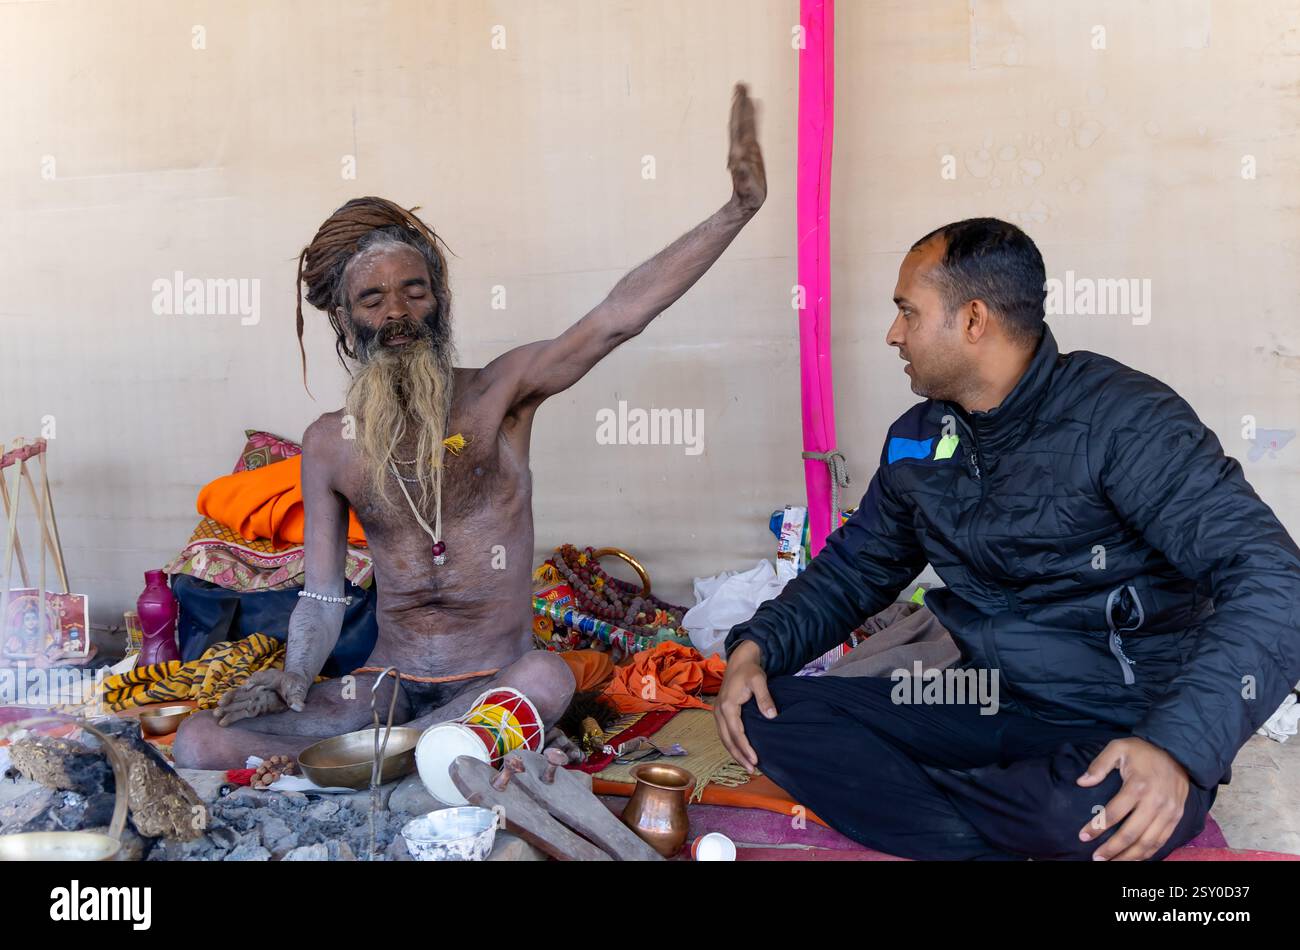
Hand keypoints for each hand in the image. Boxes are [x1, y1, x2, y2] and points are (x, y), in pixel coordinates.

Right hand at [215, 669, 309, 726]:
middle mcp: (258, 687)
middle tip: (221, 703)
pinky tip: (222, 722)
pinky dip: (232, 717)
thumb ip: (297, 697)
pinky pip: (242, 712)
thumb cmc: (295, 684)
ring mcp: (255, 698)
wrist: (293, 686)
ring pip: (238, 702)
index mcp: (268, 678)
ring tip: (216, 714)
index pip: (258, 678)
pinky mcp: (255, 707)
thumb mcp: (298, 689)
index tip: (247, 685)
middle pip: (242, 691)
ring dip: (228, 708)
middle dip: (231, 697)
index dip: (253, 682)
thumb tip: (299, 707)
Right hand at [714, 640, 776, 773]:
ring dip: (735, 752)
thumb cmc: (750, 671)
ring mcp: (717, 712)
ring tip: (748, 765)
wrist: (739, 661)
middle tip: (752, 769)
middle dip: (739, 755)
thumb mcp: (759, 680)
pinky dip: (732, 744)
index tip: (755, 760)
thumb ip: (765, 698)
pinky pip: (724, 733)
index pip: (736, 732)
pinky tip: (741, 752)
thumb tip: (772, 716)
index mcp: (727, 705)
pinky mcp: (720, 713)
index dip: (745, 748)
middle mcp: (719, 711)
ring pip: (724, 738)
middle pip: (727, 739)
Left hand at [727, 83, 765, 214]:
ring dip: (743, 106)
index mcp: (739, 151)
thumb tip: (737, 160)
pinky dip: (752, 115)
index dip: (741, 111)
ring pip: (743, 122)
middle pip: (739, 120)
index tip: (741, 95)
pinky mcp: (750, 149)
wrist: (746, 201)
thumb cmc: (748, 195)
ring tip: (744, 90)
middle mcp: (740, 146)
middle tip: (740, 84)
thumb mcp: (746, 186)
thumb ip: (741, 173)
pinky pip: (751, 128)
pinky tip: (754, 106)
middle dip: (739, 102)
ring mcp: (744, 147)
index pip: (740, 127)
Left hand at [1076, 737, 1189, 860]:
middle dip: (1112, 849)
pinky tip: (1133, 858)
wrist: (1178, 752)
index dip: (1097, 828)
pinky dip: (1147, 853)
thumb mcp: (1117, 748)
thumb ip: (1098, 765)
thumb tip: (1081, 782)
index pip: (1113, 814)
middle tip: (1096, 859)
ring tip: (1112, 862)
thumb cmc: (1143, 751)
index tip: (1083, 836)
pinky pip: (1162, 841)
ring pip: (1148, 843)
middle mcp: (1155, 803)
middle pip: (1131, 834)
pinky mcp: (1176, 817)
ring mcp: (1168, 812)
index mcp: (1138, 786)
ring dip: (1129, 856)